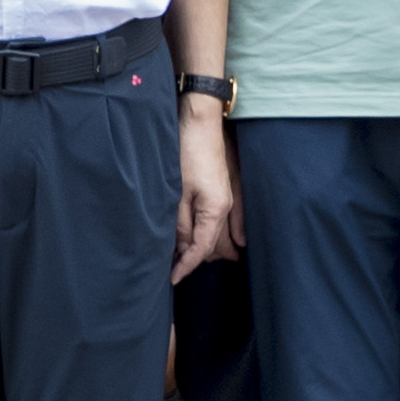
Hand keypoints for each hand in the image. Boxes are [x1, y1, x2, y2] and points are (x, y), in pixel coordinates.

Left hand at [173, 112, 238, 278]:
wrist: (200, 122)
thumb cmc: (187, 153)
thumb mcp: (176, 192)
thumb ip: (179, 223)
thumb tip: (180, 247)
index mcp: (215, 210)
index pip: (202, 248)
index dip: (186, 266)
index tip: (172, 278)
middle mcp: (226, 206)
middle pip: (213, 244)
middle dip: (194, 258)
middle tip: (172, 267)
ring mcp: (227, 197)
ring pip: (217, 233)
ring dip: (202, 245)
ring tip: (182, 255)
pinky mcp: (223, 188)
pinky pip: (224, 220)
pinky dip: (217, 233)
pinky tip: (218, 240)